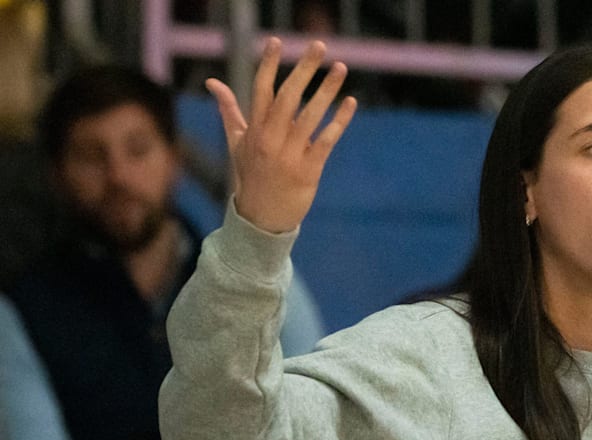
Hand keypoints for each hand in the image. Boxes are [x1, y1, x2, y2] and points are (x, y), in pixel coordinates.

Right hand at [205, 37, 357, 232]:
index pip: (261, 90)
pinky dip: (339, 121)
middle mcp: (270, 139)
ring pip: (310, 116)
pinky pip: (326, 140)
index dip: (268, 65)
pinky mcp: (308, 170)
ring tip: (340, 68)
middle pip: (288, 97)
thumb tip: (213, 83)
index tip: (277, 41)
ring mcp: (289, 155)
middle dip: (304, 69)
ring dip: (327, 90)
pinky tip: (350, 102)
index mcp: (254, 130)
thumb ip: (229, 111)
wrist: (261, 219)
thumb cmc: (250, 176)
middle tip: (319, 46)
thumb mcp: (236, 143)